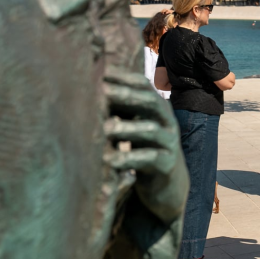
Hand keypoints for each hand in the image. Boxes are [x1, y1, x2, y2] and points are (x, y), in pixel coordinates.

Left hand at [103, 69, 187, 223]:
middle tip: (103, 91)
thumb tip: (89, 88)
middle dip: (126, 95)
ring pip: (152, 129)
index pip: (144, 86)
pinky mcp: (168, 165)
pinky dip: (130, 158)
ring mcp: (170, 143)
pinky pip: (151, 158)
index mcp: (157, 108)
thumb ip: (120, 110)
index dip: (125, 78)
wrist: (166, 186)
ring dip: (127, 127)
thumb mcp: (134, 127)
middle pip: (150, 102)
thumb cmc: (143, 151)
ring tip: (105, 128)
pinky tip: (111, 161)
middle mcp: (167, 122)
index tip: (101, 72)